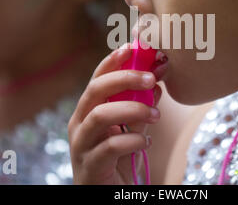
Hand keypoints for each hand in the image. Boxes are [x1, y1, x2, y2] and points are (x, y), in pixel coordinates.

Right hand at [68, 44, 161, 184]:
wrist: (107, 194)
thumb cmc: (118, 159)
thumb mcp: (132, 128)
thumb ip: (141, 106)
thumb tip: (158, 82)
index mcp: (88, 110)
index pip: (97, 78)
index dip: (112, 61)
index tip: (132, 47)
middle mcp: (80, 123)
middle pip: (95, 90)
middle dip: (124, 79)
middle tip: (151, 78)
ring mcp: (82, 144)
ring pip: (100, 115)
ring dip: (132, 109)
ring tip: (156, 114)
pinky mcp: (90, 166)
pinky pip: (111, 146)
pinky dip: (133, 139)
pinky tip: (145, 140)